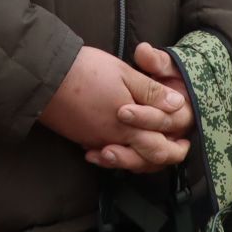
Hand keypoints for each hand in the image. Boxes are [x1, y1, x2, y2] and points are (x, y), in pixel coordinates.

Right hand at [40, 46, 190, 173]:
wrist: (46, 76)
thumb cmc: (87, 71)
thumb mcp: (125, 74)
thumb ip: (151, 92)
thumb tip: (176, 104)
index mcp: (130, 126)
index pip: (160, 146)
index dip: (176, 145)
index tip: (184, 141)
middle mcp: (114, 139)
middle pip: (145, 160)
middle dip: (164, 156)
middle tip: (176, 149)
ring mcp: (96, 141)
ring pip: (124, 159)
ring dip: (139, 157)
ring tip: (148, 150)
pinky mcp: (81, 138)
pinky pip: (104, 152)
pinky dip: (114, 152)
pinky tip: (114, 145)